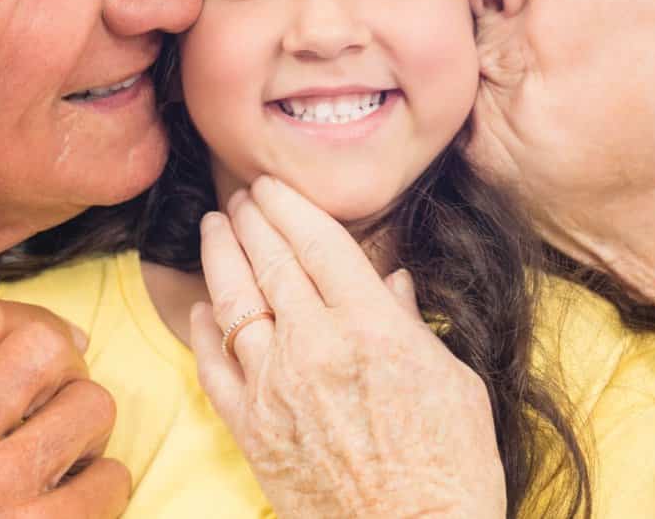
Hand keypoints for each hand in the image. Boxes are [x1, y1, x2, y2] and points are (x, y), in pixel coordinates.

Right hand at [0, 296, 130, 517]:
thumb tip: (26, 320)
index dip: (22, 330)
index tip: (33, 365)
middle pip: (44, 346)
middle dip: (64, 374)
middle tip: (54, 409)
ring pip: (92, 402)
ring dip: (88, 434)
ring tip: (61, 462)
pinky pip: (110, 476)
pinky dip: (104, 489)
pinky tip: (74, 505)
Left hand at [190, 176, 505, 518]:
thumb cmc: (451, 469)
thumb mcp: (453, 381)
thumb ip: (413, 324)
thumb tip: (393, 285)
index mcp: (372, 328)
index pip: (317, 243)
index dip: (289, 205)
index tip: (272, 185)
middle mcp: (316, 348)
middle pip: (270, 263)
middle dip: (250, 220)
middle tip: (240, 196)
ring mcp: (276, 389)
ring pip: (233, 304)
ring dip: (220, 258)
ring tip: (214, 230)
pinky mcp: (252, 430)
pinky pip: (213, 367)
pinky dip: (202, 331)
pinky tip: (202, 308)